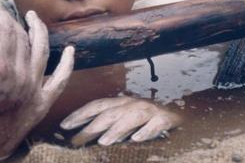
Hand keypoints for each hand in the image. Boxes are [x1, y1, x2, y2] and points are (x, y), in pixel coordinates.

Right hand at [0, 3, 74, 162]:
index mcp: (1, 71)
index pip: (6, 32)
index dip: (1, 16)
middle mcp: (23, 77)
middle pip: (22, 39)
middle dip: (14, 22)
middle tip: (6, 14)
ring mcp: (36, 89)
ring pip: (42, 51)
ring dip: (39, 31)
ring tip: (33, 18)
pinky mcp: (44, 102)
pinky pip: (61, 79)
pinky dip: (68, 64)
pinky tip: (71, 50)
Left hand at [60, 96, 180, 145]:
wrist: (180, 113)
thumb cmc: (147, 119)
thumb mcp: (125, 118)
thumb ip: (108, 125)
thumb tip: (83, 136)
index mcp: (121, 103)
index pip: (96, 105)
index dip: (80, 114)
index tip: (63, 125)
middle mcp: (133, 104)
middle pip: (109, 114)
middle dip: (91, 126)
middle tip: (76, 141)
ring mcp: (149, 111)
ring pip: (131, 118)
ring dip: (116, 129)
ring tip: (104, 141)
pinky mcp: (165, 120)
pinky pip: (155, 125)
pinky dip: (146, 132)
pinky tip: (137, 140)